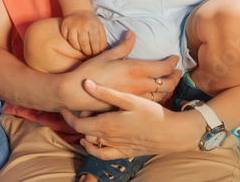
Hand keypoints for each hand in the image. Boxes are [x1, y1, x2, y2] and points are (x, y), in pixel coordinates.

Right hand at [61, 10, 107, 56]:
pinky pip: (66, 39)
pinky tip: (75, 42)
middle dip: (87, 52)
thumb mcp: (100, 28)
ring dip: (79, 49)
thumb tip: (100, 52)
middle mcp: (82, 25)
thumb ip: (102, 40)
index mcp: (92, 26)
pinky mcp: (64, 26)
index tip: (95, 54)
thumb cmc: (91, 22)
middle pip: (84, 44)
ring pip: (74, 43)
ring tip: (82, 49)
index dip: (95, 51)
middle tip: (89, 54)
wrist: (79, 10)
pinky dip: (70, 42)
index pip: (94, 43)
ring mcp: (72, 25)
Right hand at [61, 32, 181, 112]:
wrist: (77, 92)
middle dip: (176, 76)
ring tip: (170, 82)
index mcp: (135, 69)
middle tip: (178, 71)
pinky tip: (156, 93)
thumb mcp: (106, 55)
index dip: (172, 62)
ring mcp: (136, 96)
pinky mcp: (131, 105)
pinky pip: (151, 102)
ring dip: (169, 88)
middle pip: (167, 83)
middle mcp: (139, 84)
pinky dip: (158, 97)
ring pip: (161, 94)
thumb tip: (132, 34)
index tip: (175, 58)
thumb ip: (123, 46)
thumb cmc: (90, 71)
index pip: (163, 67)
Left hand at [62, 78, 201, 158]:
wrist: (175, 133)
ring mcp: (119, 148)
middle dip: (76, 124)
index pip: (79, 125)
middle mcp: (111, 139)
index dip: (69, 117)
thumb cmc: (153, 113)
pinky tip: (96, 142)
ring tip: (82, 125)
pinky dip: (96, 150)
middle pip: (85, 134)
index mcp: (108, 125)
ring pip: (93, 145)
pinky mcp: (127, 153)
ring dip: (85, 136)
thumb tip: (86, 83)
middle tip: (73, 112)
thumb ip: (106, 93)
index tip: (64, 108)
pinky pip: (106, 155)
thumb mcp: (130, 99)